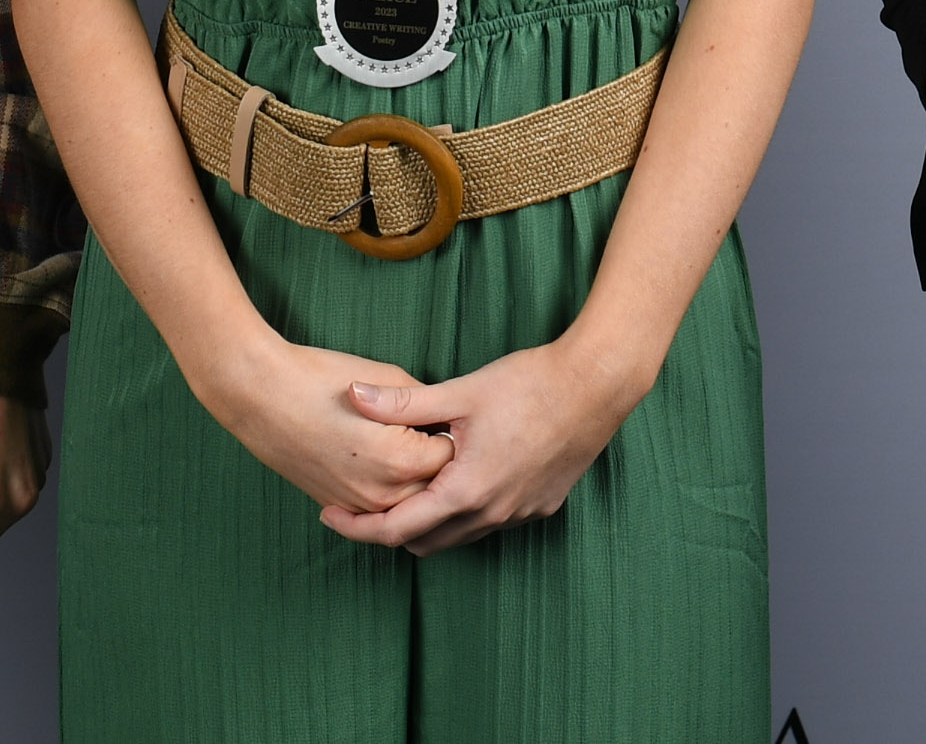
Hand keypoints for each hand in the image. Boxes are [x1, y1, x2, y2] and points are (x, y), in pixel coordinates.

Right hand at [187, 335, 456, 516]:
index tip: (448, 415)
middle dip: (439, 461)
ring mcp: (359, 504)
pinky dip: (390, 491)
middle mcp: (384, 493)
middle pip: (436, 486)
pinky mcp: (338, 504)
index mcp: (402, 460)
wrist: (259, 394)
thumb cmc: (320, 378)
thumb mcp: (386, 378)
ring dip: (418, 481)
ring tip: (410, 443)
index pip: (452, 455)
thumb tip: (446, 417)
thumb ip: (424, 404)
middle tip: (433, 428)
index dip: (451, 431)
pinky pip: (380, 509)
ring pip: (409, 504)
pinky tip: (383, 460)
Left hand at [318, 339, 643, 555]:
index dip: (357, 527)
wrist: (596, 386)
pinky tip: (457, 479)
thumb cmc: (530, 384)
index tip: (329, 515)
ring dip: (428, 522)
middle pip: (424, 542)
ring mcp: (519, 514)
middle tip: (363, 501)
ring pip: (459, 535)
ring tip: (405, 490)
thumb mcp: (460, 392)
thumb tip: (352, 394)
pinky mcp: (541, 506)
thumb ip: (403, 402)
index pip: (397, 530)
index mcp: (466, 490)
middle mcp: (492, 513)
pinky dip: (464, 512)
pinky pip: (490, 522)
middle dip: (389, 528)